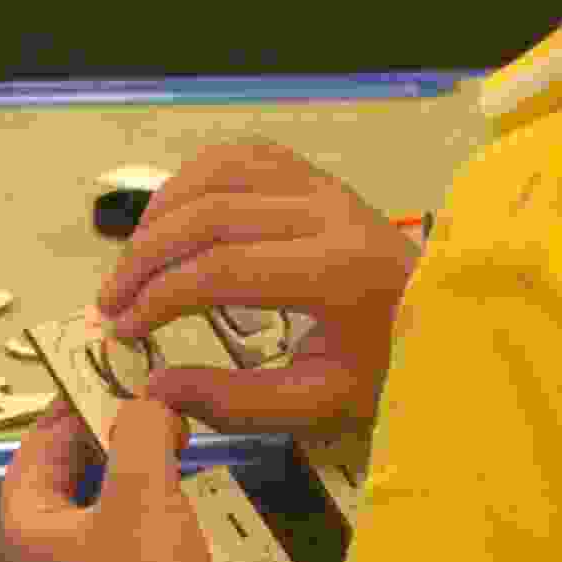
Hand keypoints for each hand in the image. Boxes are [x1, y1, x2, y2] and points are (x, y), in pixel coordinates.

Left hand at [0, 394, 226, 561]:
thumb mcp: (142, 491)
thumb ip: (141, 431)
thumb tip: (148, 401)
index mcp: (23, 532)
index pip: (32, 453)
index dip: (66, 411)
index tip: (102, 378)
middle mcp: (41, 558)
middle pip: (64, 476)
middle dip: (103, 436)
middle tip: (142, 401)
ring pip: (99, 504)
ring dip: (132, 468)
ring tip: (168, 433)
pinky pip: (127, 532)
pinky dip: (150, 502)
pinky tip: (183, 486)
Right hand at [96, 145, 416, 434]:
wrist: (449, 321)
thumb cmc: (391, 364)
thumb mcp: (320, 403)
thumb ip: (236, 402)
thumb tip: (157, 390)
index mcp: (338, 271)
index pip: (222, 270)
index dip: (160, 298)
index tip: (124, 330)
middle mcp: (330, 213)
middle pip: (209, 215)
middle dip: (146, 259)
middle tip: (112, 303)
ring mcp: (323, 186)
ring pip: (218, 172)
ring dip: (162, 214)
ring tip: (134, 265)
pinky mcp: (316, 177)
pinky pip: (241, 157)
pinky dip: (194, 181)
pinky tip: (172, 220)